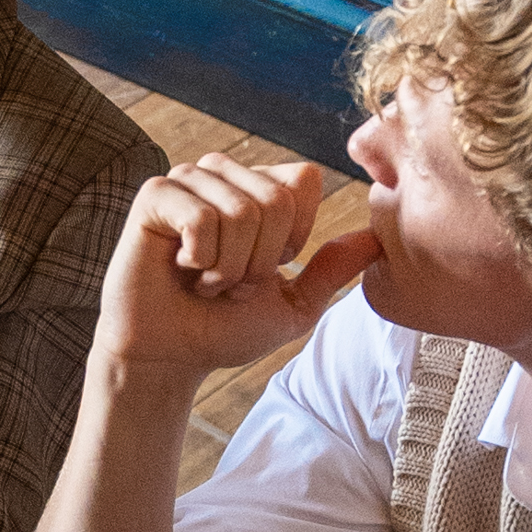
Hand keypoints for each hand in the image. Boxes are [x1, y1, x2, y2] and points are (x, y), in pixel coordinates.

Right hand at [94, 151, 370, 389]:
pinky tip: (182, 270)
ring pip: (241, 211)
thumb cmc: (225, 329)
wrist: (172, 356)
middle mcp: (224, 175)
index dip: (293, 236)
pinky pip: (201, 218)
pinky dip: (201, 260)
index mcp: (259, 188)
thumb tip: (376, 239)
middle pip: (275, 199)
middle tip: (230, 282)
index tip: (266, 268)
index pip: (303, 179)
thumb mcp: (295, 305)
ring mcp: (187, 180)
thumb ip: (332, 269)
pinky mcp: (155, 196)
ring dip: (229, 266)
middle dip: (260, 260)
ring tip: (205, 280)